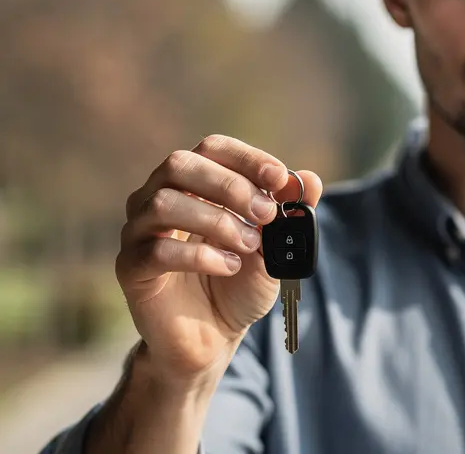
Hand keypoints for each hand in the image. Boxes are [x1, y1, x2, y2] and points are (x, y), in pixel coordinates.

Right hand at [116, 135, 322, 379]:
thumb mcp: (275, 246)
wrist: (214, 337)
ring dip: (217, 221)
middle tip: (265, 214)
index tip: (279, 178)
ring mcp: (139, 232)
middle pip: (181, 164)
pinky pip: (157, 250)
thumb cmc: (240, 283)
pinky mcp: (132, 268)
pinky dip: (201, 255)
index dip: (246, 158)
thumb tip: (311, 180)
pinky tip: (229, 267)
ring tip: (249, 246)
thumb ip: (290, 213)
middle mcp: (158, 198)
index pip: (213, 148)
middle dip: (230, 185)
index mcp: (194, 184)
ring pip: (164, 203)